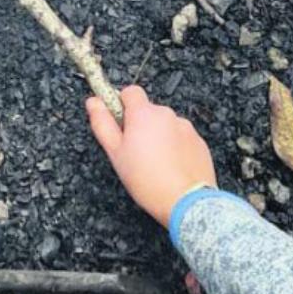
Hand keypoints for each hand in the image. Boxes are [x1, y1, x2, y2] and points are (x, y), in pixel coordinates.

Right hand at [85, 85, 216, 226]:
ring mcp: (186, 128)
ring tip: (155, 164)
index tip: (118, 122)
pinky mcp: (199, 142)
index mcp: (144, 114)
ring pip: (165, 126)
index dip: (121, 104)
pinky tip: (170, 168)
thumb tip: (93, 102)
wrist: (186, 201)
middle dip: (140, 125)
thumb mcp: (115, 153)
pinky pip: (181, 138)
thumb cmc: (147, 180)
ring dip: (158, 137)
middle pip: (148, 111)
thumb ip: (102, 123)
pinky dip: (174, 148)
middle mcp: (167, 114)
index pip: (130, 91)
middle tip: (134, 152)